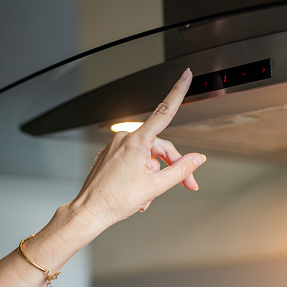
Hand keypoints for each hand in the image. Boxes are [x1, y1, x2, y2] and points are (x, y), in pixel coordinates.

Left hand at [70, 68, 205, 227]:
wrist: (89, 211)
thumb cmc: (115, 200)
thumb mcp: (156, 186)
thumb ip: (181, 170)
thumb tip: (197, 159)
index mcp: (136, 141)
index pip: (164, 112)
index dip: (178, 92)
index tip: (185, 76)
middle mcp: (125, 138)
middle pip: (160, 146)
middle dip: (173, 166)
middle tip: (186, 185)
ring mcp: (116, 146)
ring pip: (148, 155)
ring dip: (155, 174)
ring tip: (149, 195)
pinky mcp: (111, 154)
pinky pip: (135, 159)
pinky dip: (142, 173)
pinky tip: (140, 191)